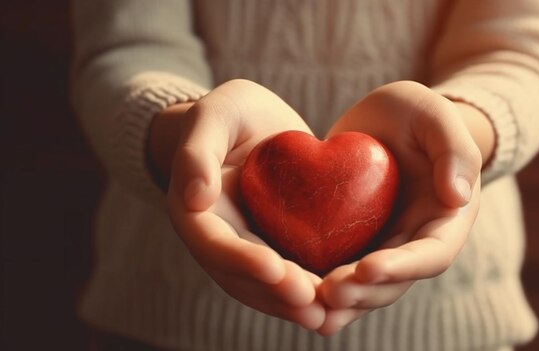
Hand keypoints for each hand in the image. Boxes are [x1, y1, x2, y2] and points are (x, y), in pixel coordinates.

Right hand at [165, 79, 324, 329]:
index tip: (274, 270)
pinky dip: (310, 289)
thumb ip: (196, 150)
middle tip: (310, 303)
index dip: (242, 260)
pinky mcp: (276, 243)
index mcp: (196, 211)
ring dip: (293, 304)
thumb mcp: (213, 114)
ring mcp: (248, 245)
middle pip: (242, 277)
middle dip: (275, 293)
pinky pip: (290, 272)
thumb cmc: (230, 112)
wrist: (253, 124)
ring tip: (327, 314)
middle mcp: (220, 237)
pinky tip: (339, 299)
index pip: (216, 243)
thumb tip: (193, 197)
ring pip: (266, 285)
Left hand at [317, 81, 486, 333]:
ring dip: (341, 296)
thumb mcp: (436, 117)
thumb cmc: (417, 113)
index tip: (367, 268)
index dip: (401, 267)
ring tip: (309, 300)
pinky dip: (320, 282)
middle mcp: (416, 240)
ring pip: (365, 283)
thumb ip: (455, 150)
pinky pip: (339, 266)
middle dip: (363, 291)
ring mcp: (384, 242)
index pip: (430, 254)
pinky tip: (292, 288)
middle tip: (329, 293)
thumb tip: (458, 197)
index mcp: (445, 219)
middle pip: (394, 280)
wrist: (386, 118)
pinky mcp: (355, 238)